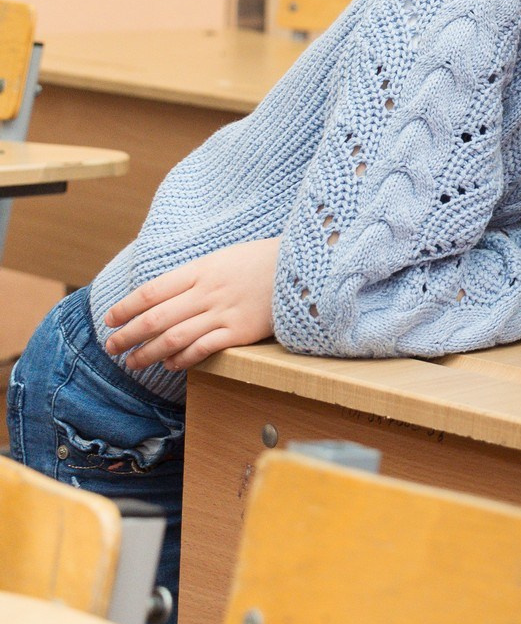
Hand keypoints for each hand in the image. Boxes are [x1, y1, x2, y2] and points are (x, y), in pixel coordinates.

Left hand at [100, 239, 281, 370]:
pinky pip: (203, 349)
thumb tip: (161, 297)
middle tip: (112, 347)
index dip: (126, 307)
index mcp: (201, 269)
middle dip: (128, 335)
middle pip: (156, 318)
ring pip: (174, 337)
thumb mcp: (224, 258)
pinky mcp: (241, 331)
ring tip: (133, 363)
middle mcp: (208, 292)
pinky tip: (171, 365)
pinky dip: (182, 359)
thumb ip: (195, 276)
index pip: (151, 291)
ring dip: (148, 353)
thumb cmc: (263, 261)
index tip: (110, 319)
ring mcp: (225, 312)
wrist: (306, 266)